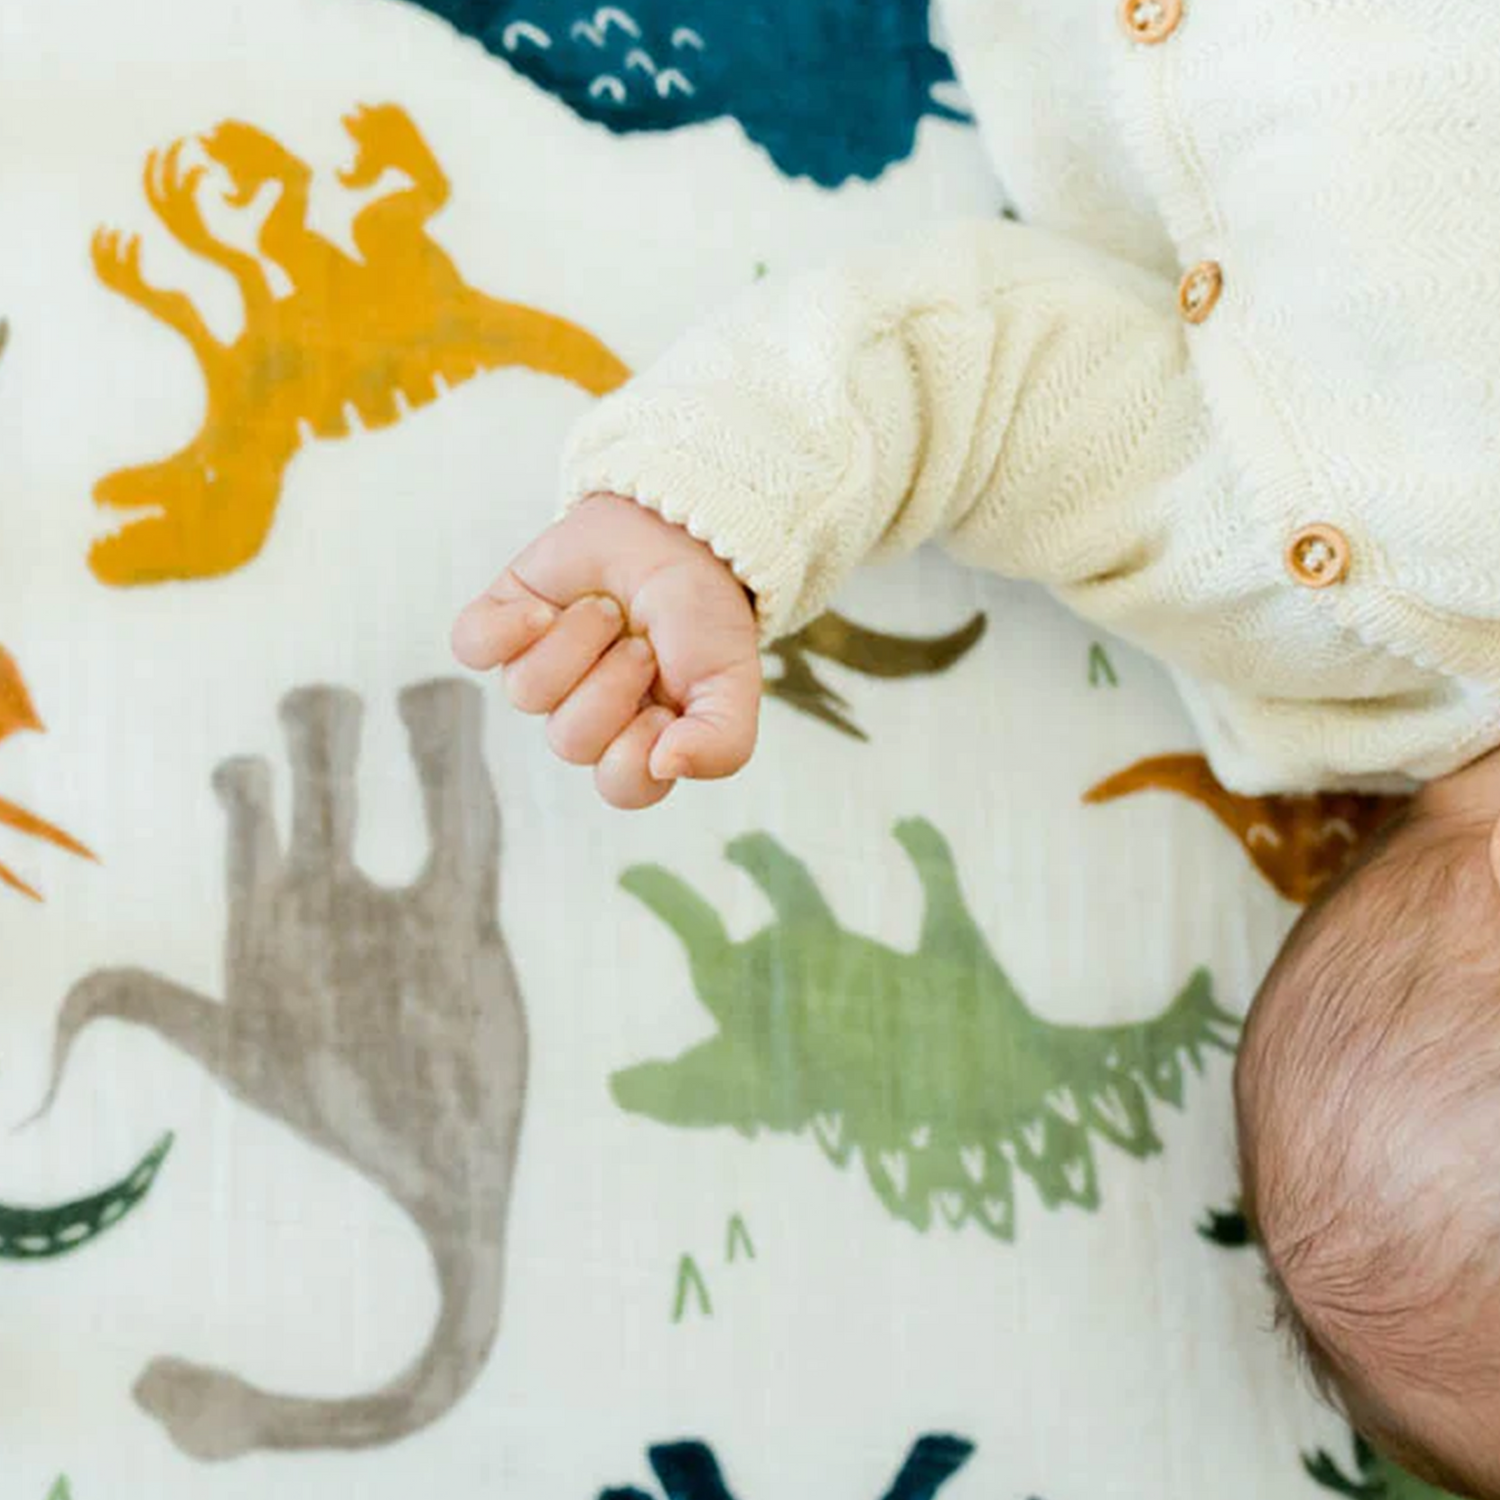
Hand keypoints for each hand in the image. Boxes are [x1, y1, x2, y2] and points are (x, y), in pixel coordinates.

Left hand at [452, 494, 760, 808]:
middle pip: (571, 741)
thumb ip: (722, 743)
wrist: (679, 530)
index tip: (665, 707)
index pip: (621, 784)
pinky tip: (543, 611)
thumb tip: (667, 766)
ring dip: (578, 641)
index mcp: (637, 740)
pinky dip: (504, 629)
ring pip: (527, 691)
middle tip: (641, 645)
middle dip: (613, 684)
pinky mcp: (503, 622)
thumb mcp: (734, 682)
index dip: (637, 750)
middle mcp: (583, 713)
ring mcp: (540, 669)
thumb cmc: (704, 613)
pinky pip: (469, 646)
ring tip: (608, 611)